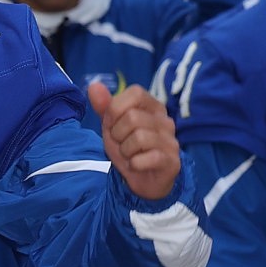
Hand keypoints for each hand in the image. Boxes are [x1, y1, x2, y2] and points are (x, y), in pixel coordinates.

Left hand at [93, 80, 179, 199]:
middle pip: (132, 117)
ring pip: (139, 137)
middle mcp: (165, 121)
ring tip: (129, 156)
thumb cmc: (129, 149)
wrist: (144, 181)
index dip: (116, 108)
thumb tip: (94, 85)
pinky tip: (136, 166)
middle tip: (121, 144)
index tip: (113, 124)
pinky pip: (147, 158)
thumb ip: (105, 106)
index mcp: (153, 107)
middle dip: (117, 134)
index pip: (135, 92)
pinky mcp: (171, 162)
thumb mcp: (112, 126)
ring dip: (125, 151)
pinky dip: (134, 164)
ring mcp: (171, 141)